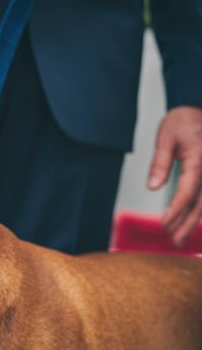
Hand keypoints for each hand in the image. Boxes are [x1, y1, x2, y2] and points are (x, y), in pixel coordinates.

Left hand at [148, 106, 201, 245]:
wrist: (200, 109)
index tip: (164, 223)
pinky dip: (200, 209)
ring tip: (179, 237)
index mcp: (199, 159)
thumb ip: (159, 162)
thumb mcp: (165, 137)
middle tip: (174, 240)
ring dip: (194, 220)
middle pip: (201, 202)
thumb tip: (152, 188)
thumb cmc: (183, 120)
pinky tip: (191, 222)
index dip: (176, 210)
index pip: (188, 191)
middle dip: (187, 223)